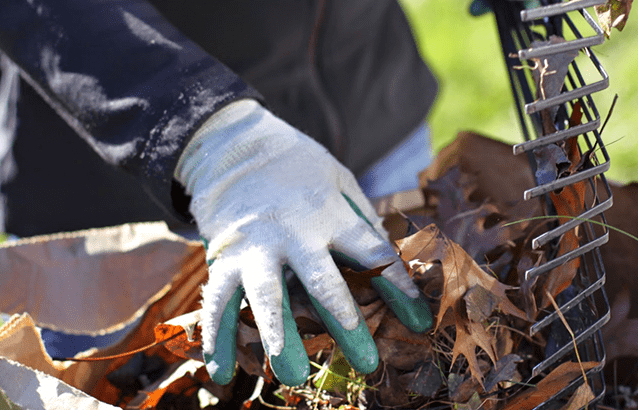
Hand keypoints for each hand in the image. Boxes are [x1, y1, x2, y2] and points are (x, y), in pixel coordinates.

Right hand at [175, 99, 431, 384]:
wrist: (236, 145)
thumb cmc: (300, 169)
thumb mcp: (340, 181)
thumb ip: (361, 221)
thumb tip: (390, 260)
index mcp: (331, 216)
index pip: (374, 255)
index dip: (400, 289)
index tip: (420, 322)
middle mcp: (294, 235)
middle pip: (323, 284)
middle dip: (347, 323)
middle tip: (367, 363)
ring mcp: (256, 248)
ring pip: (267, 297)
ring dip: (280, 338)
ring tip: (292, 375)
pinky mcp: (224, 258)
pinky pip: (218, 302)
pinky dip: (217, 338)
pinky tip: (222, 371)